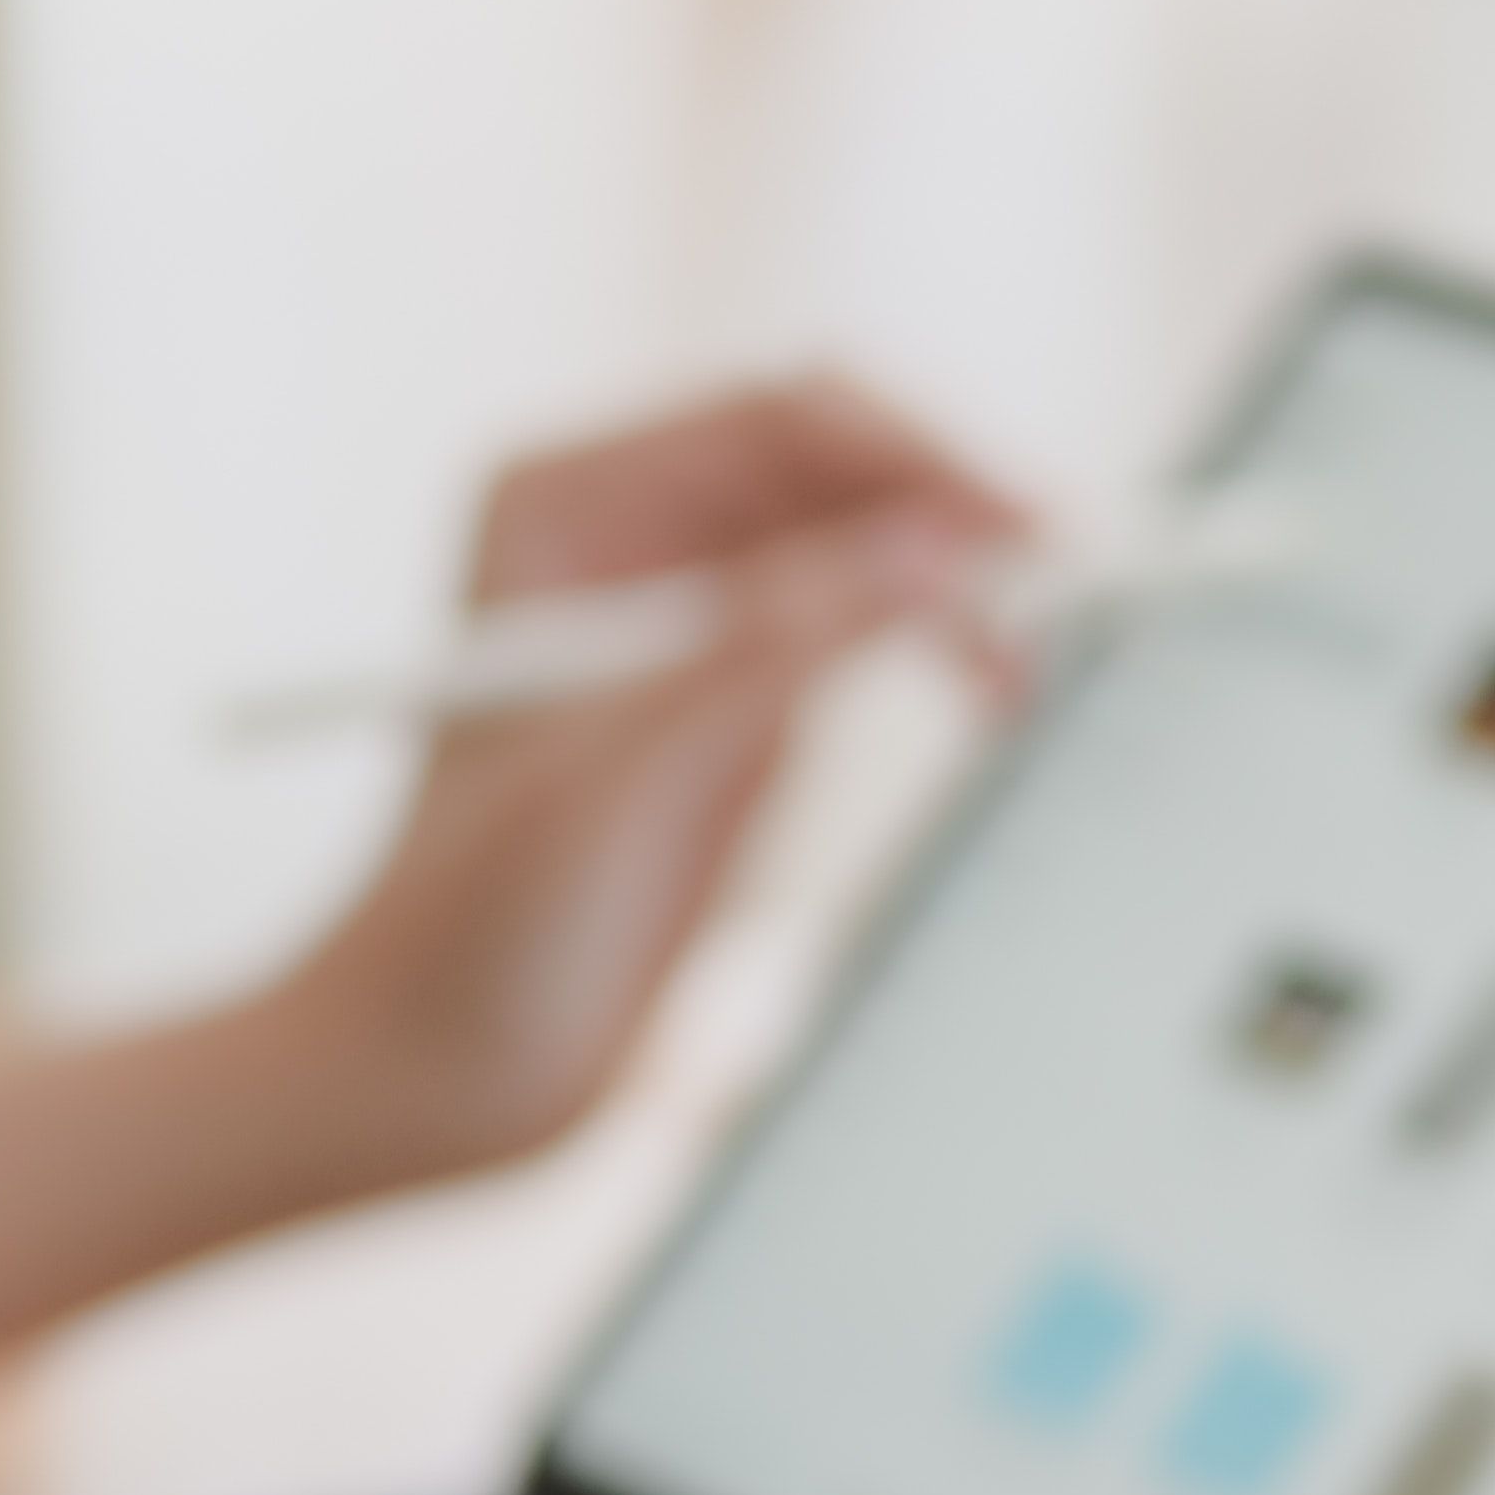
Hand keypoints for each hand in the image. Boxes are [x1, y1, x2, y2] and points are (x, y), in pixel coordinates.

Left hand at [248, 379, 1030, 1191]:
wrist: (432, 1070)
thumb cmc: (468, 926)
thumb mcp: (626, 774)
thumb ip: (771, 649)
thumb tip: (930, 556)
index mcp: (563, 507)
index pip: (778, 423)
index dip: (911, 461)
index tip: (1014, 534)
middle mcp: (627, 537)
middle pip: (840, 469)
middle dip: (952, 517)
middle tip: (1062, 592)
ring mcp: (689, 617)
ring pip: (869, 544)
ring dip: (959, 586)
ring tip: (1023, 672)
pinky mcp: (736, 703)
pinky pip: (865, 628)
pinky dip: (940, 646)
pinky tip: (989, 688)